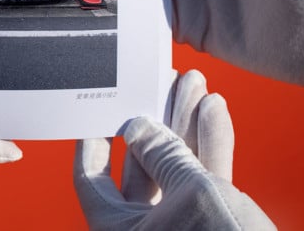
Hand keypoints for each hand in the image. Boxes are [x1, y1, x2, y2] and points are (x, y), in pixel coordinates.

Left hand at [74, 70, 274, 228]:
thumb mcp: (190, 192)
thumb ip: (163, 155)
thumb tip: (140, 129)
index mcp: (116, 229)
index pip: (90, 177)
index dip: (92, 140)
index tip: (96, 112)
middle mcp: (141, 230)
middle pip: (139, 163)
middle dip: (155, 119)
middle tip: (158, 87)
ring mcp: (175, 227)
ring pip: (174, 167)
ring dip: (186, 125)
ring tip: (191, 87)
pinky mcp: (207, 225)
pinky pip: (201, 180)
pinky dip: (209, 147)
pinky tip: (212, 113)